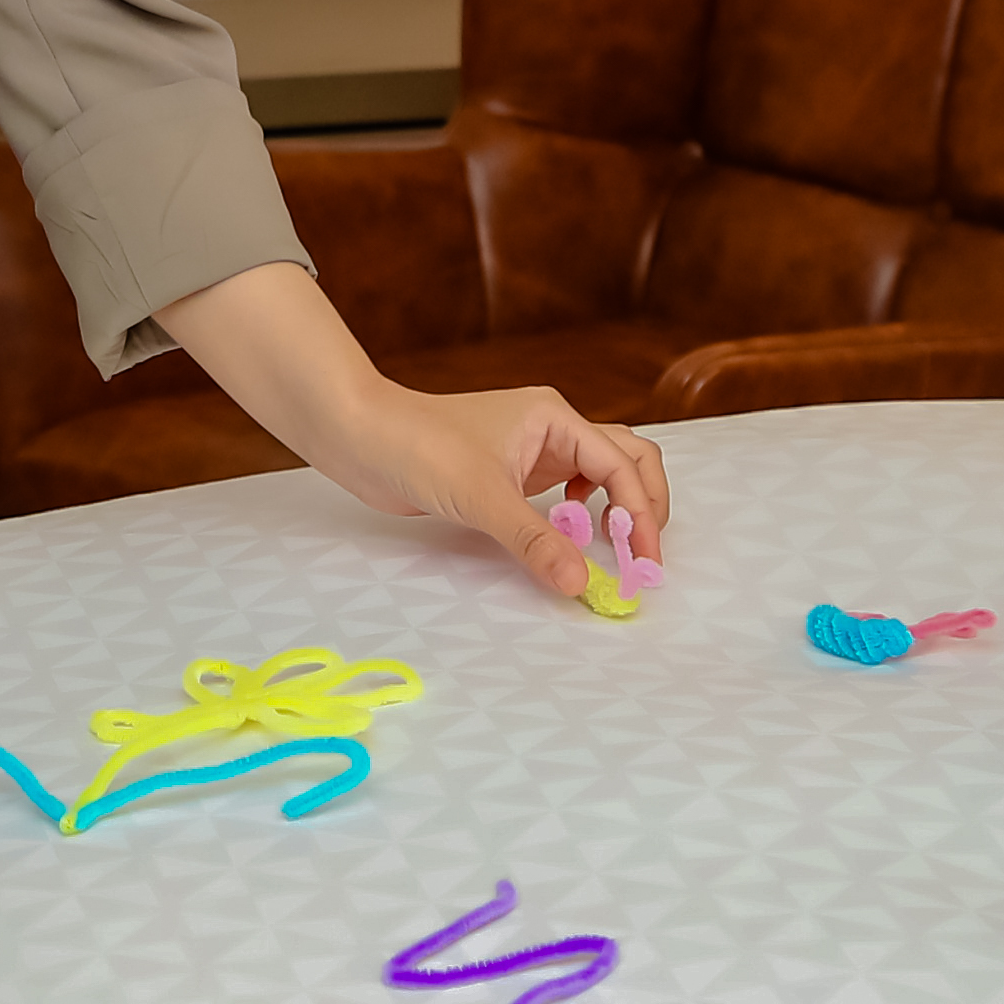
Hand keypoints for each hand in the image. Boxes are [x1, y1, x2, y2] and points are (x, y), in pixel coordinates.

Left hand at [156, 260, 674, 603]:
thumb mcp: (481, 496)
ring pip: (600, 475)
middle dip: (643, 506)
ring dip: (616, 509)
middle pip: (627, 459)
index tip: (643, 563)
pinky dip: (580, 515)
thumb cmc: (417, 447)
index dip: (641, 515)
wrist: (359, 436)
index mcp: (556, 418)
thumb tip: (582, 584)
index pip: (623, 465)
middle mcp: (552, 429)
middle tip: (642, 556)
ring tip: (611, 550)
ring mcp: (533, 450)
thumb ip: (535, 540)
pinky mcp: (511, 473)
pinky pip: (565, 492)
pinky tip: (566, 536)